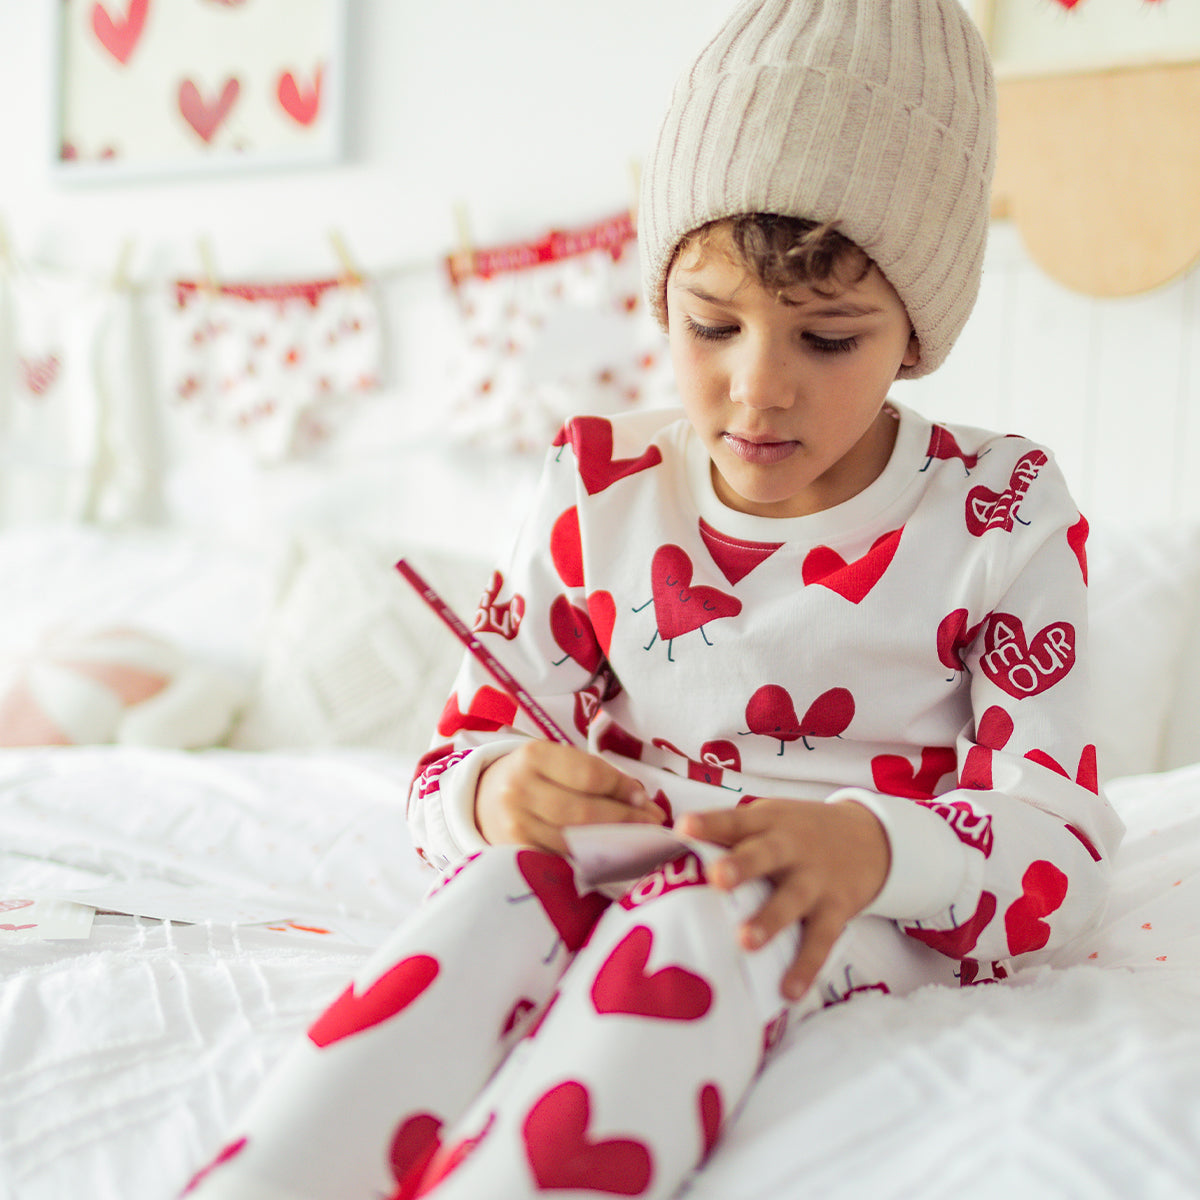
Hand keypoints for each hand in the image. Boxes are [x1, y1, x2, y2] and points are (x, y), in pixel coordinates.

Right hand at [475, 741, 665, 853]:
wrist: (481, 800)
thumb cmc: (532, 777)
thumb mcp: (555, 761)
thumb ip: (595, 774)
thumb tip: (639, 798)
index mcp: (533, 756)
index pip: (591, 775)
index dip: (624, 789)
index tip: (646, 800)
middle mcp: (519, 789)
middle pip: (586, 812)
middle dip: (626, 820)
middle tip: (652, 824)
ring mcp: (514, 825)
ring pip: (576, 841)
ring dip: (614, 844)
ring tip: (638, 842)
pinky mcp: (514, 854)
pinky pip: (561, 861)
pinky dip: (590, 861)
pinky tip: (610, 859)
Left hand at [677, 798, 889, 1000]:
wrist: (869, 838)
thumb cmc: (796, 833)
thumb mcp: (769, 820)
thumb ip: (728, 835)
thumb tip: (669, 850)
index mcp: (768, 822)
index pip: (735, 820)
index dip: (710, 823)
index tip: (684, 827)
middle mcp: (792, 847)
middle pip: (765, 854)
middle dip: (742, 865)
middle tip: (717, 878)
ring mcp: (815, 879)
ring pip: (791, 900)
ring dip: (769, 920)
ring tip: (745, 941)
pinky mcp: (836, 909)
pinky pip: (820, 940)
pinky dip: (805, 966)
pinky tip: (787, 991)